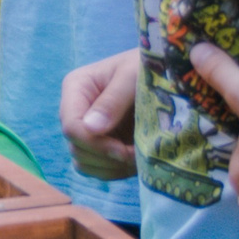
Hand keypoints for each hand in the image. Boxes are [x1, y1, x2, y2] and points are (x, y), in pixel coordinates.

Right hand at [59, 49, 138, 180]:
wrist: (167, 73)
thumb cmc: (149, 67)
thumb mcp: (132, 76)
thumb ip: (113, 100)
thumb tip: (91, 128)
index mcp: (77, 88)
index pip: (71, 125)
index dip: (95, 144)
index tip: (125, 150)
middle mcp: (76, 110)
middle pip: (76, 147)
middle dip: (106, 156)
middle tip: (138, 154)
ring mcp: (88, 129)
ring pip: (83, 162)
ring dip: (111, 166)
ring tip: (139, 157)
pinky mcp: (101, 144)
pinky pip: (96, 169)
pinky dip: (115, 171)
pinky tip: (135, 160)